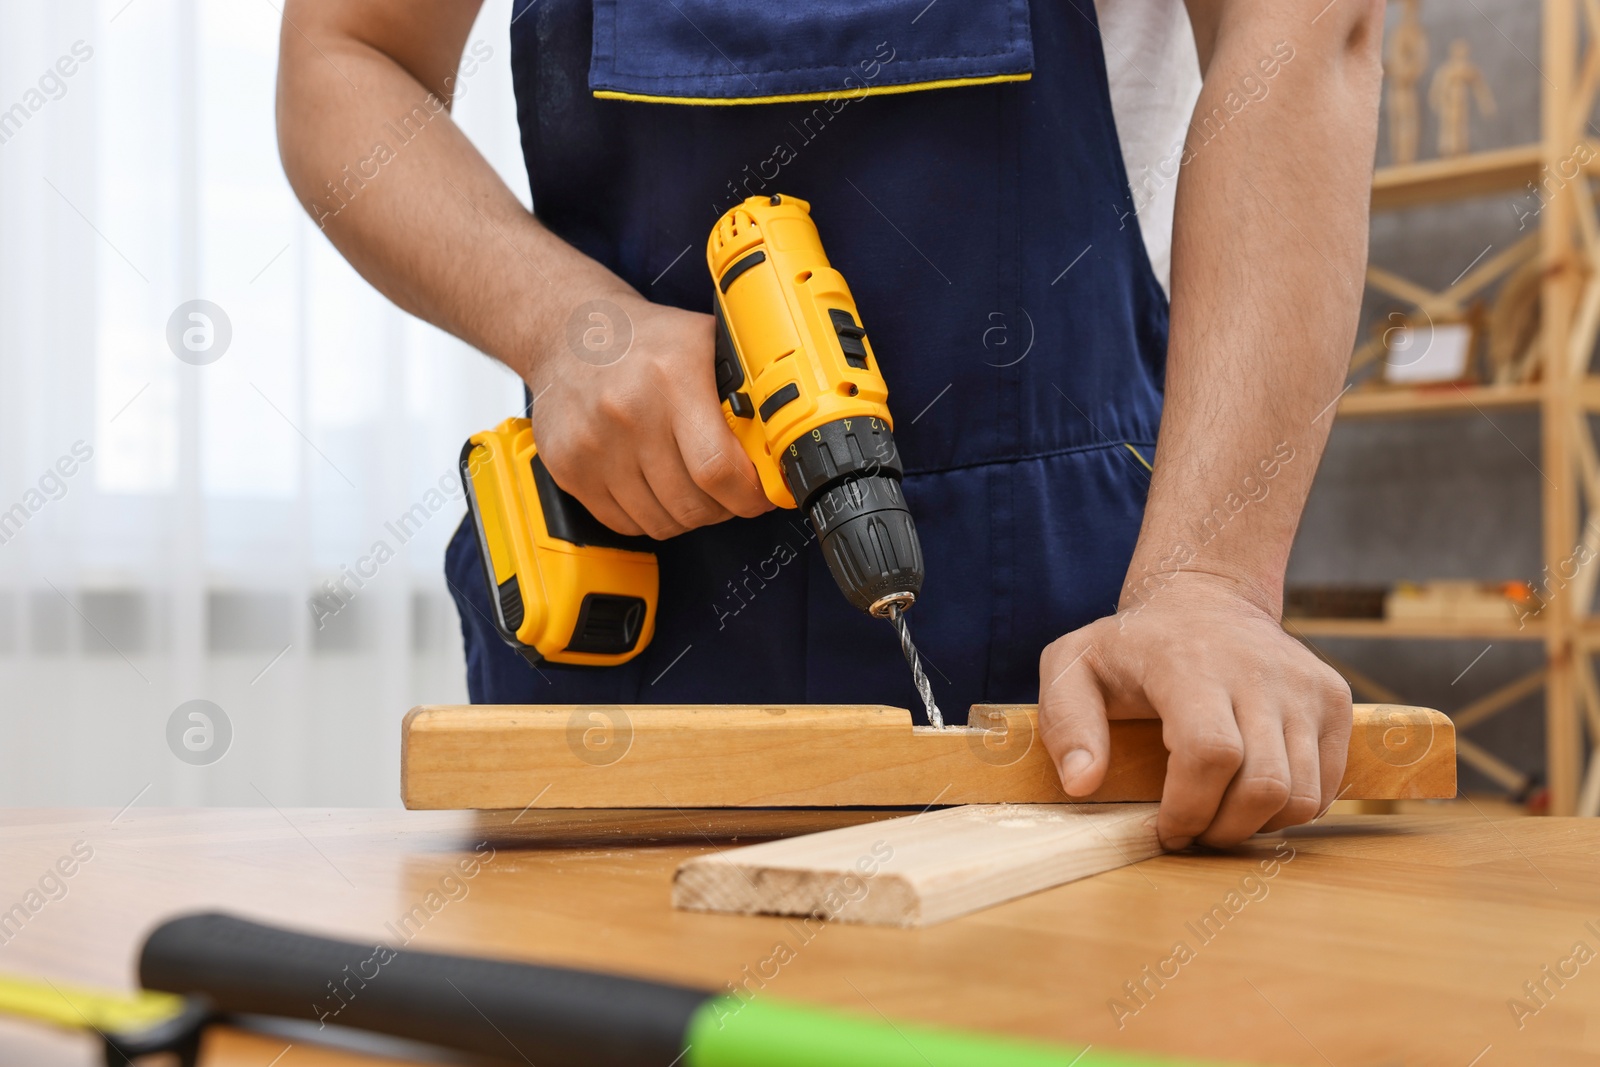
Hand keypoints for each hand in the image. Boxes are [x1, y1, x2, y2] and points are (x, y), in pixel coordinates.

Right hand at [528, 295, 772, 538]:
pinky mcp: (568, 469)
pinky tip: (654, 488)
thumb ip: (745, 386)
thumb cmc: (645, 341)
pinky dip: (647, 516)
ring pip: (660, 522)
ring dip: (685, 516)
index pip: (718, 469)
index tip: (757, 496)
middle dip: (722, 508)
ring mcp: (593, 446)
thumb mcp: (704, 341)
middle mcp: (629, 412)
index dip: (747, 496)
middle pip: (691, 505)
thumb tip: (781, 439)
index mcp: (672, 378)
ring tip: (690, 488)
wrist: (568, 333)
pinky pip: (623, 523)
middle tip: (727, 492)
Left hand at [1037, 575, 1351, 849]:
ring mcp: (1303, 684)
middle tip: (1193, 831)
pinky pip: (1325, 785)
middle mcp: (1257, 671)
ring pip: (1301, 795)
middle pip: (1263, 785)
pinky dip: (1289, 809)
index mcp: (1188, 664)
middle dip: (1223, 829)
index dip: (1189, 808)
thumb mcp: (1071, 667)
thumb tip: (1082, 784)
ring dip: (1257, 825)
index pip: (1210, 753)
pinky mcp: (1333, 698)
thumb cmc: (1131, 645)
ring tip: (1219, 814)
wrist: (1205, 597)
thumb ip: (1066, 725)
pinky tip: (1249, 793)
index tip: (1165, 828)